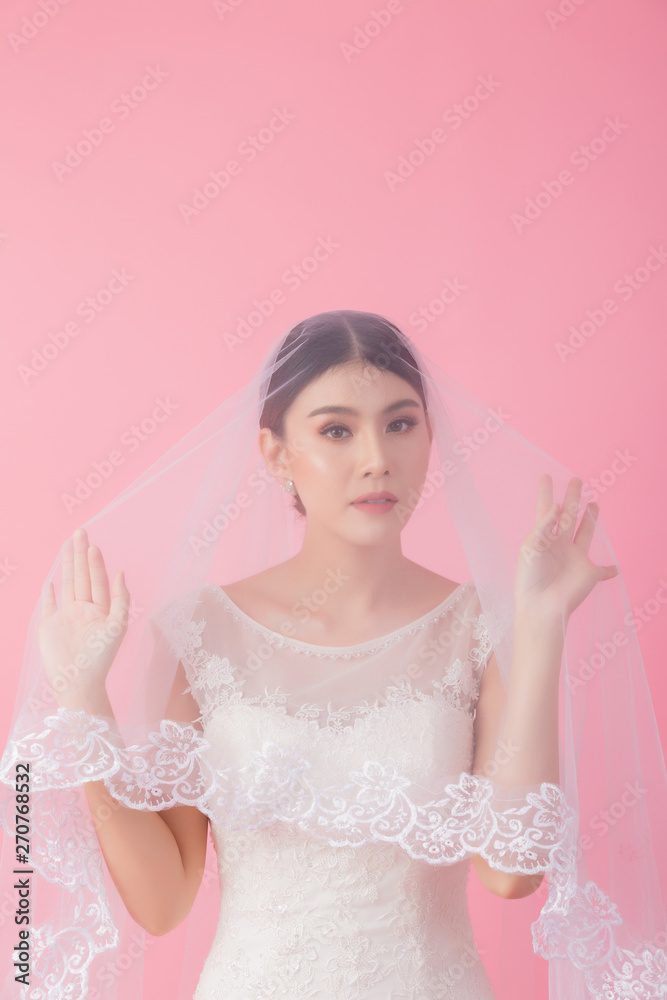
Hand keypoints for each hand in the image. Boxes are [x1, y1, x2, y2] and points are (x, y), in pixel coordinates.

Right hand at [38, 526, 130, 704]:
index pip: (97, 580)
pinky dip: (49, 593)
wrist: (78, 682)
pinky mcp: (50, 626)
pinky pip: (49, 605)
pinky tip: (51, 581)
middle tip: (80, 532)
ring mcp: (66, 616)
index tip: (93, 545)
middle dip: (80, 554)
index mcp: (101, 609)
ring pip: (67, 584)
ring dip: (67, 566)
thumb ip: (121, 600)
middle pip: (81, 576)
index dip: (95, 563)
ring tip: (68, 545)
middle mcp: (84, 610)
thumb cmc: (101, 658)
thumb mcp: (117, 627)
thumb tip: (121, 573)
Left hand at [515, 474, 617, 623]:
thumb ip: (544, 525)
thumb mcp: (531, 546)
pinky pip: (603, 571)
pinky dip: (610, 570)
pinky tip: (615, 568)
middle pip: (568, 515)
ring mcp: (575, 557)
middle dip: (572, 498)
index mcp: (542, 536)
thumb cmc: (530, 577)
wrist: (541, 605)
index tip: (546, 476)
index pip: (545, 509)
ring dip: (590, 520)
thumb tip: (557, 506)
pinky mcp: (589, 573)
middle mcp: (559, 543)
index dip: (545, 492)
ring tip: (594, 504)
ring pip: (585, 533)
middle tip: (576, 481)